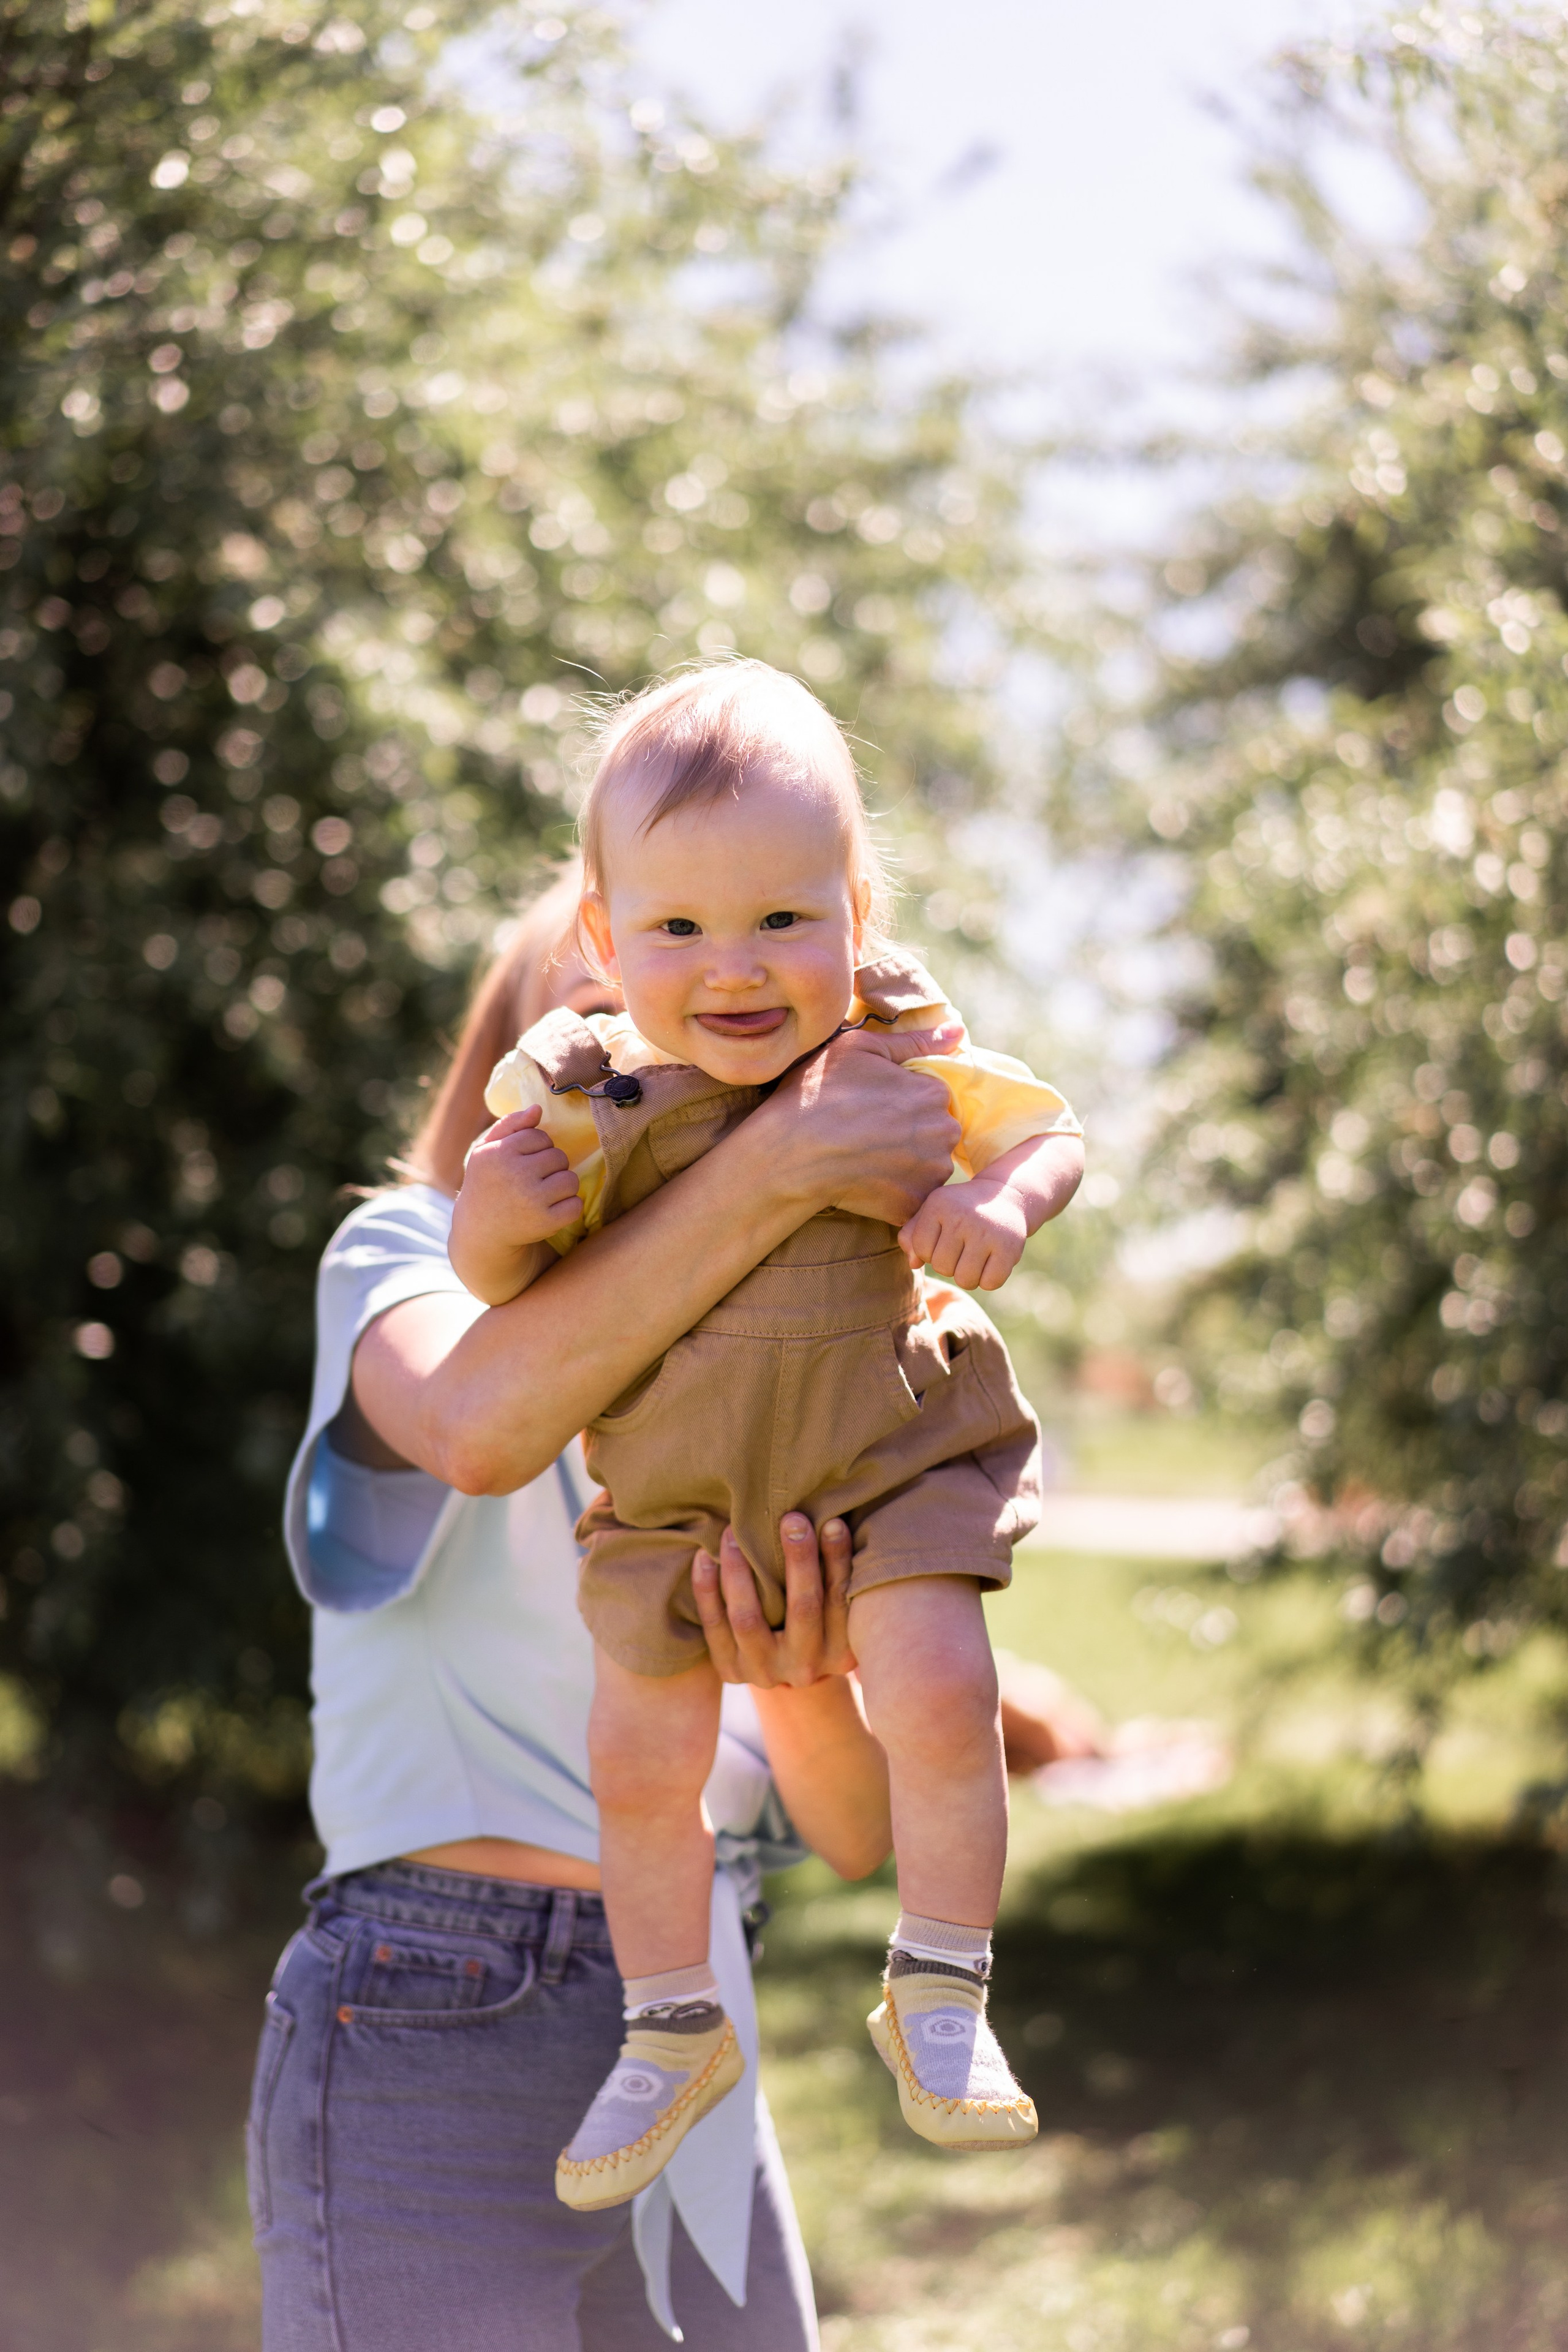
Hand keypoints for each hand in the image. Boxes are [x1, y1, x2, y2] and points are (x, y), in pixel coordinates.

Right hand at [459, 1108, 581, 1240]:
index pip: (540, 1137)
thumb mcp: (485, 1150)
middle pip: (559, 1157)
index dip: (536, 1149)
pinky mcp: (545, 1222)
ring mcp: (532, 1199)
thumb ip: (510, 1125)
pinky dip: (568, 1207)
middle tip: (534, 1179)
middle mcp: (516, 1174)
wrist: (479, 1230)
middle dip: (551, 1167)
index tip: (523, 1162)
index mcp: (501, 1152)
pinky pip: (575, 1205)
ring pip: (571, 1179)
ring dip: (561, 1186)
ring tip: (544, 1193)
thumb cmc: (486, 1183)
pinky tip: (551, 1209)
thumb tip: (538, 1109)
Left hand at [692, 1513, 855, 1687]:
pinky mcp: (730, 1669)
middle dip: (799, 1560)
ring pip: (748, 1618)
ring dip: (739, 1571)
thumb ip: (838, 1577)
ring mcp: (764, 1671)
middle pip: (803, 1609)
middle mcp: (805, 1667)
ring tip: (733, 1533)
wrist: (782, 1668)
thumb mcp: (839, 1612)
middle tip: (791, 1519)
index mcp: (840, 1652)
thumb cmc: (816, 1620)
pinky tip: (705, 1556)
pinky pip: (713, 1625)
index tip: (833, 1522)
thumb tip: (834, 1521)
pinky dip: (707, 1589)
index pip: (841, 1601)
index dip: (838, 1561)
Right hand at [761, 1022, 963, 1227]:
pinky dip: (896, 1193)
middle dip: (909, 1133)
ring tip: (865, 1160)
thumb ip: (915, 1040)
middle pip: (935, 1132)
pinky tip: (867, 1183)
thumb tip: (958, 1030)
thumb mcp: (861, 1048)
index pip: (932, 1096)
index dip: (902, 1100)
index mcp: (934, 1092)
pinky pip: (914, 1198)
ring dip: (906, 1165)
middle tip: (866, 1134)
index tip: (872, 1106)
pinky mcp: (914, 1205)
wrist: (787, 1154)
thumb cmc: (818, 1093)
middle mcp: (943, 1132)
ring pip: (928, 1166)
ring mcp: (931, 1173)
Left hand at [899, 1173, 1027, 1289]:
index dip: (930, 1251)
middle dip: (950, 1265)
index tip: (943, 1240)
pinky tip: (991, 1263)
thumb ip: (912, 1234)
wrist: (1006, 1196)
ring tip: (974, 1259)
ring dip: (968, 1276)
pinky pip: (990, 1283)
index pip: (921, 1249)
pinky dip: (988, 1280)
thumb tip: (913, 1264)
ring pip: (965, 1279)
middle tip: (962, 1250)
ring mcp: (987, 1232)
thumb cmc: (961, 1209)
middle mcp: (963, 1216)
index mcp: (939, 1205)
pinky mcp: (1009, 1247)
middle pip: (943, 1267)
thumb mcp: (933, 1211)